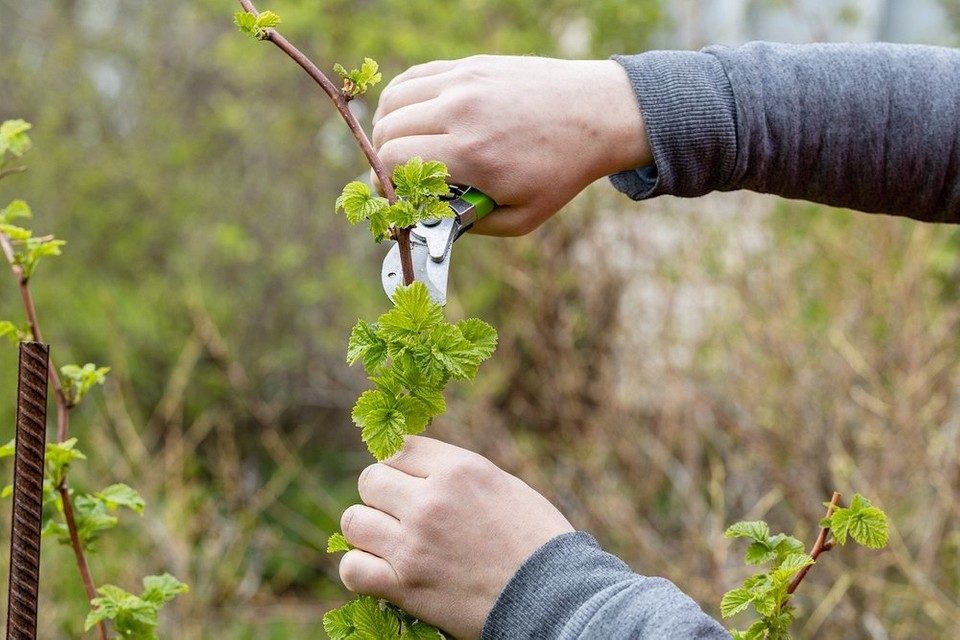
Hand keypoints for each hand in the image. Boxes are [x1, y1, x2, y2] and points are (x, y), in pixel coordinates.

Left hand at [338, 436, 574, 638]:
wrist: (556, 597)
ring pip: (354, 521)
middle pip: (370, 481)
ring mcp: (414, 544)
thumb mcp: (502, 485)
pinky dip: (361, 569)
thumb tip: (418, 471)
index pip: (399, 448)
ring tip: (388, 541)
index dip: (399, 464)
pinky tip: (381, 570)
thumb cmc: (538, 540)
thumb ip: (456, 475)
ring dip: (367, 530)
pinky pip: (353, 569)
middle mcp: (430, 501)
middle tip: (399, 512)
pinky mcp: (406, 586)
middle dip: (381, 495)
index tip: (405, 479)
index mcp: (459, 469)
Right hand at [372, 55, 650, 235]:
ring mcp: (463, 82)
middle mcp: (461, 112)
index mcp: (472, 154)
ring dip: (386, 127)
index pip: (394, 161)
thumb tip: (431, 220)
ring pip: (393, 100)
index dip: (384, 181)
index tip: (391, 193)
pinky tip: (409, 116)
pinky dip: (401, 98)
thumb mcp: (521, 218)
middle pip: (387, 131)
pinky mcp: (469, 66)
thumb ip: (471, 225)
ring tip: (398, 146)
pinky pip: (415, 77)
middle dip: (382, 158)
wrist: (596, 114)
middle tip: (395, 174)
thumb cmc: (561, 170)